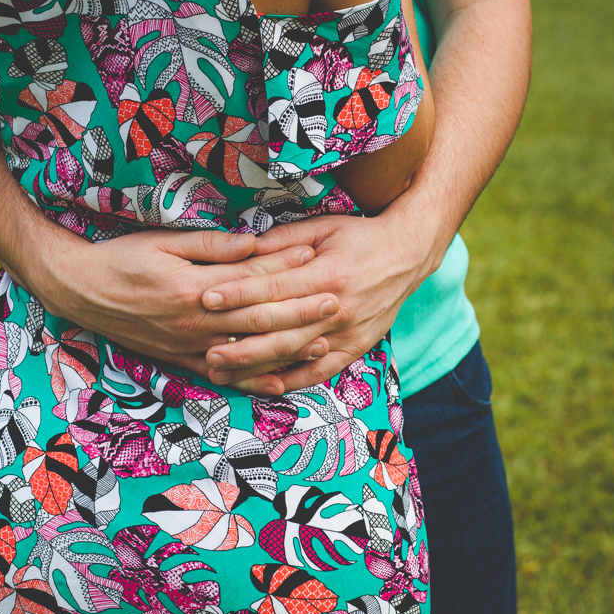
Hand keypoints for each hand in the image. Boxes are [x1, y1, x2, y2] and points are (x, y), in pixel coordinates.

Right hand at [27, 228, 340, 392]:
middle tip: (337, 300)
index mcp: (195, 288)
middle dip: (301, 311)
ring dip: (287, 349)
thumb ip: (213, 246)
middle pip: (259, 319)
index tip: (318, 255)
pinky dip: (254, 380)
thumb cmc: (123, 259)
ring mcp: (189, 346)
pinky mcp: (181, 360)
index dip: (287, 268)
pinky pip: (224, 375)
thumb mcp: (165, 242)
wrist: (81, 291)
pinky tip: (281, 382)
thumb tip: (255, 243)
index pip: (252, 279)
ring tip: (323, 341)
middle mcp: (196, 323)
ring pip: (248, 352)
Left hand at [201, 208, 444, 393]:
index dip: (238, 294)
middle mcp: (337, 308)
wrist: (408, 255)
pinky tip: (262, 387)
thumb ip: (282, 240)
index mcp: (326, 274)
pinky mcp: (356, 348)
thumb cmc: (360, 237)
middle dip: (239, 342)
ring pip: (294, 356)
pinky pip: (319, 372)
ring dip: (255, 368)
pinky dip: (290, 381)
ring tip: (220, 373)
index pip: (274, 288)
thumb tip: (242, 249)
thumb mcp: (322, 227)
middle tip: (204, 350)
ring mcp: (348, 333)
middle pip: (280, 330)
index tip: (207, 298)